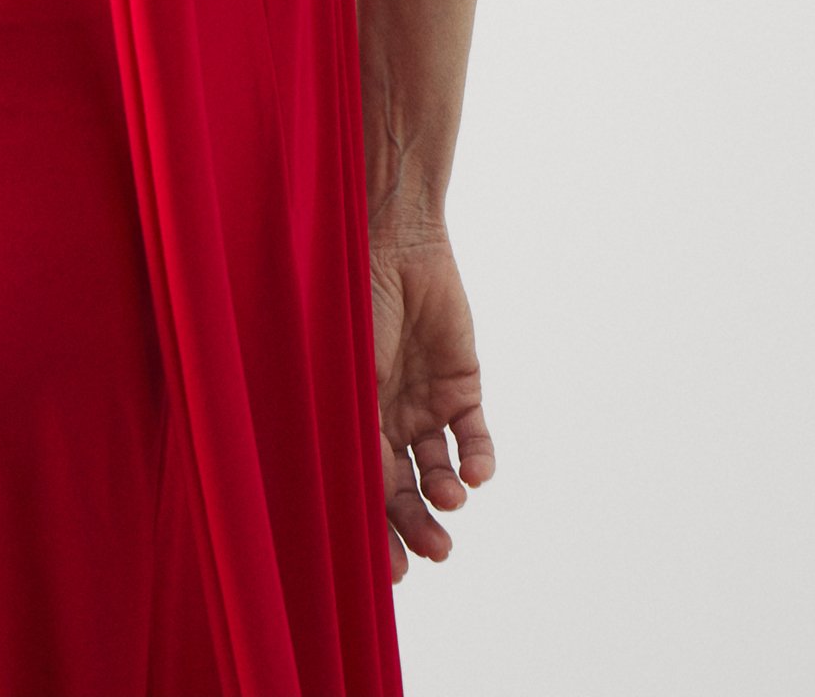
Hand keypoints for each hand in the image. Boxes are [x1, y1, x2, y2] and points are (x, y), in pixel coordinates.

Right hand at [368, 231, 494, 582]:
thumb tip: (336, 495)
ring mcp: (424, 403)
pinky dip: (478, 460)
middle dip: (417, 527)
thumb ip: (343, 425)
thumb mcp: (339, 370)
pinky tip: (475, 475)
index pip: (361, 488)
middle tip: (435, 554)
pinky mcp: (461, 385)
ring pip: (440, 472)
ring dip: (447, 495)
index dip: (375, 533)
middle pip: (403, 491)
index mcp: (349, 418)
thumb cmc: (351, 300)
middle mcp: (386, 418)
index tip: (390, 574)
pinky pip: (473, 436)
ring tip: (449, 500)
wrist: (394, 240)